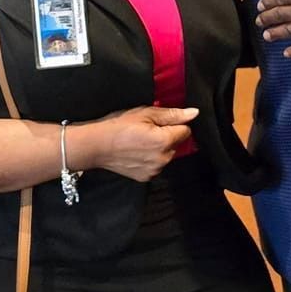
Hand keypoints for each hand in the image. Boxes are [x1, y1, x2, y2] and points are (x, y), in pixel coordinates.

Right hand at [78, 105, 197, 181]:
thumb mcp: (145, 113)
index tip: (158, 122)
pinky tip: (136, 153)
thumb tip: (194, 113)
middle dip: (167, 137)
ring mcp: (155, 170)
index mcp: (165, 141)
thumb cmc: (118, 125)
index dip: (174, 124)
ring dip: (159, 149)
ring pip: (167, 155)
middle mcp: (164, 159)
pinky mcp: (146, 178)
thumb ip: (172, 115)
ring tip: (139, 142)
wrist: (95, 146)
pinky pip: (156, 165)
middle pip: (177, 144)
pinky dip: (150, 159)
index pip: (185, 131)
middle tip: (146, 131)